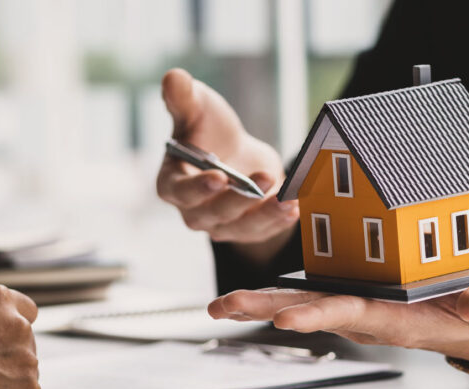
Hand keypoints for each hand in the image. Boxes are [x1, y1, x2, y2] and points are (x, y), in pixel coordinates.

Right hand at [157, 68, 297, 263]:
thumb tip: (172, 77)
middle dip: (239, 198)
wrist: (238, 152)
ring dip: (265, 214)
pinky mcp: (248, 230)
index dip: (197, 187)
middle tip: (264, 179)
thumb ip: (183, 97)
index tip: (219, 176)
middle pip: (212, 213)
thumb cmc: (209, 130)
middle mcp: (193, 210)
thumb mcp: (198, 108)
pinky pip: (264, 231)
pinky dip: (280, 220)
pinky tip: (296, 206)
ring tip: (288, 200)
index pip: (180, 191)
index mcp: (172, 183)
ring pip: (241, 227)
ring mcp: (221, 225)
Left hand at [209, 283, 468, 362]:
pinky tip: (249, 299)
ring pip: (299, 303)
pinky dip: (278, 296)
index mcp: (389, 318)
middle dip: (263, 309)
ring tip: (220, 304)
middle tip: (223, 307)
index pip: (346, 314)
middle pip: (306, 310)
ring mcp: (353, 307)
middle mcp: (361, 314)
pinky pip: (309, 297)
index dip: (316, 317)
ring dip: (259, 303)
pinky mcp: (351, 298)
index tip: (284, 321)